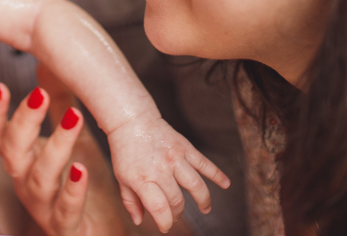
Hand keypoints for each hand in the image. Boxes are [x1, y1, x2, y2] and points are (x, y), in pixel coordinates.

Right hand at [0, 75, 138, 235]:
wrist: (100, 227)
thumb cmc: (81, 181)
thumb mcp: (71, 138)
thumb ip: (59, 105)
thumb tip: (49, 65)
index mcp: (23, 159)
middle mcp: (25, 181)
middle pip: (13, 152)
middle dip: (23, 123)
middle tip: (39, 95)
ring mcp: (43, 205)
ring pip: (40, 177)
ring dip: (56, 147)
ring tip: (73, 119)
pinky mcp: (65, 225)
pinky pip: (65, 209)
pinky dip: (72, 190)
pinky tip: (80, 171)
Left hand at [104, 109, 229, 231]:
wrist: (132, 120)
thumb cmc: (125, 151)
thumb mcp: (121, 177)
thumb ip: (130, 201)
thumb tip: (139, 221)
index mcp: (142, 179)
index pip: (160, 208)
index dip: (165, 222)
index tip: (164, 226)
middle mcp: (161, 169)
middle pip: (177, 201)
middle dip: (178, 213)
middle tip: (176, 214)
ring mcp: (175, 158)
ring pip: (196, 185)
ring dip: (203, 201)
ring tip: (205, 209)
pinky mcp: (185, 148)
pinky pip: (204, 164)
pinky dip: (217, 174)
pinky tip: (226, 184)